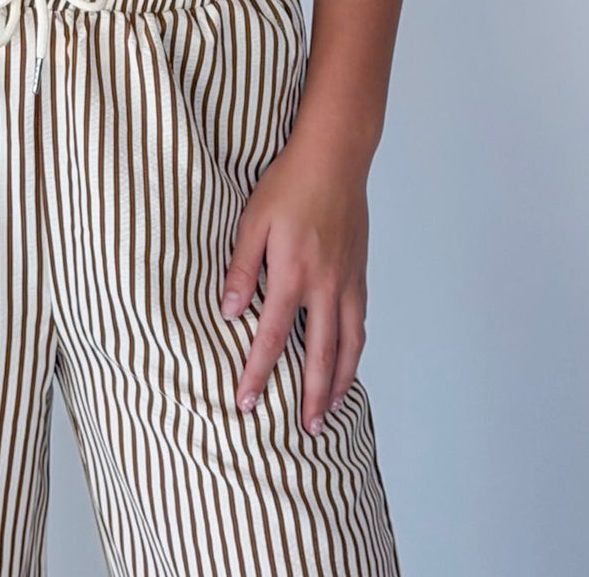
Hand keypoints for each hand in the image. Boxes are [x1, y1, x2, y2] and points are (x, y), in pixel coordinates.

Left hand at [219, 134, 368, 436]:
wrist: (334, 157)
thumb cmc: (288, 185)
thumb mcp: (253, 221)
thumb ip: (241, 269)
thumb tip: (228, 313)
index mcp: (294, 274)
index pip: (273, 338)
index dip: (258, 374)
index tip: (246, 402)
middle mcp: (326, 286)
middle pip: (320, 356)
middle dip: (309, 397)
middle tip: (303, 431)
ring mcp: (348, 282)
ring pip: (348, 346)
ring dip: (337, 382)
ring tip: (327, 411)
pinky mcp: (359, 274)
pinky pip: (360, 324)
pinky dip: (353, 352)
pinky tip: (346, 363)